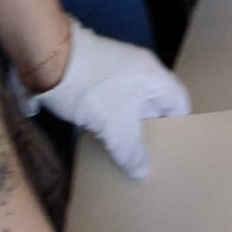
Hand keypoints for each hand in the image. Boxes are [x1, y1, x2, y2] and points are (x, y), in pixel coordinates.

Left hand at [21, 19, 188, 178]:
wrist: (50, 60)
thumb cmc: (92, 88)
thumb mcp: (115, 125)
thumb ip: (132, 151)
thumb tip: (142, 171)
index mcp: (152, 76)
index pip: (179, 100)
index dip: (182, 125)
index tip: (177, 150)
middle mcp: (139, 74)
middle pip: (156, 106)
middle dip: (154, 134)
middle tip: (153, 161)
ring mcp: (116, 77)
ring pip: (132, 110)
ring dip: (130, 133)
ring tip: (129, 160)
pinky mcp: (95, 84)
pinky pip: (113, 109)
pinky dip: (112, 128)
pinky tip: (105, 147)